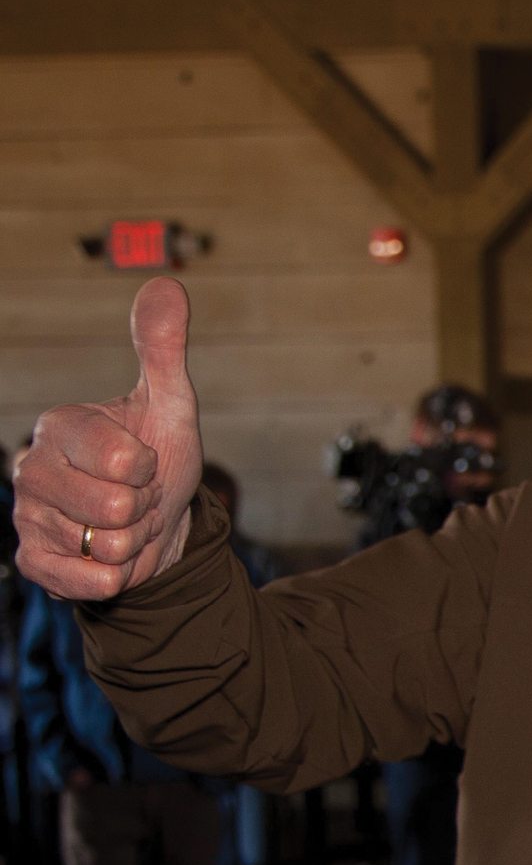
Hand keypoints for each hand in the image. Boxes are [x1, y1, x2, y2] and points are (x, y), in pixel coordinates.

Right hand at [12, 278, 204, 599]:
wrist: (157, 524)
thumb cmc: (157, 458)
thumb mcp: (169, 403)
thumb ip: (162, 348)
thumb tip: (165, 284)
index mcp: (61, 425)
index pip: (122, 458)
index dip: (150, 469)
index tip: (145, 463)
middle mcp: (32, 468)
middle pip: (115, 506)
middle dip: (145, 509)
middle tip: (138, 499)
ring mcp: (29, 516)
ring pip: (106, 545)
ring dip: (132, 541)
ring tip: (124, 524)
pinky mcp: (34, 560)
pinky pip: (78, 580)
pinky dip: (108, 578)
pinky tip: (108, 562)